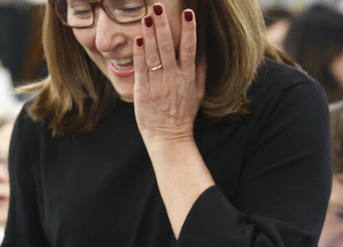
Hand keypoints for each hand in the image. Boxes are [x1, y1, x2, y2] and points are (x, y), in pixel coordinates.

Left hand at [134, 3, 204, 147]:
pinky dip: (139, 52)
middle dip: (163, 24)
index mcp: (188, 76)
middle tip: (158, 6)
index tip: (188, 12)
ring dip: (150, 33)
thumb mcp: (198, 93)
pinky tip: (139, 38)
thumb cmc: (184, 114)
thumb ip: (201, 71)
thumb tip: (203, 51)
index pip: (190, 48)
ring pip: (153, 54)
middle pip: (168, 46)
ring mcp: (158, 84)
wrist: (169, 137)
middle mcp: (173, 78)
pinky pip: (141, 67)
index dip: (189, 29)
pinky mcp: (143, 91)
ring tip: (147, 16)